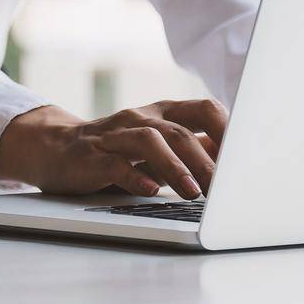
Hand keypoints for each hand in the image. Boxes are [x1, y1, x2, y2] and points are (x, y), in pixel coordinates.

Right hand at [0, 100, 226, 198]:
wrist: (54, 148)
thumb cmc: (116, 150)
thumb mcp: (159, 148)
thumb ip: (194, 150)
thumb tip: (240, 159)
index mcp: (163, 113)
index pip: (205, 110)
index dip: (229, 132)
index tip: (249, 160)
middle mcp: (141, 118)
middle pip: (180, 130)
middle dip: (205, 159)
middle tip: (225, 188)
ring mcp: (114, 135)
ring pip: (150, 141)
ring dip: (176, 167)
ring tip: (194, 193)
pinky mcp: (90, 156)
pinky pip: (115, 163)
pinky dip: (134, 177)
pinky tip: (149, 191)